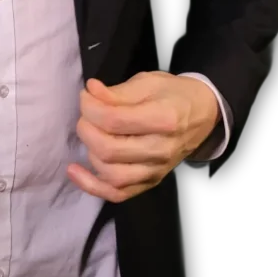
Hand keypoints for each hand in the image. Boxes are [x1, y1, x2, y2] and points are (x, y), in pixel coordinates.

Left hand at [67, 71, 220, 203]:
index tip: (86, 95)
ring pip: (112, 175)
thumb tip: (90, 91)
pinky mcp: (150, 183)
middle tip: (86, 113)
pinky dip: (93, 187)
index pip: (114, 120)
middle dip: (86, 128)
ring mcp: (156, 171)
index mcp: (163, 119)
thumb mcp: (148, 82)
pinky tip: (75, 171)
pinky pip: (118, 194)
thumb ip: (118, 91)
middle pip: (109, 150)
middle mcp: (161, 150)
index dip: (90, 107)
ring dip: (90, 152)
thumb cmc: (173, 93)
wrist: (202, 114)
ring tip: (89, 132)